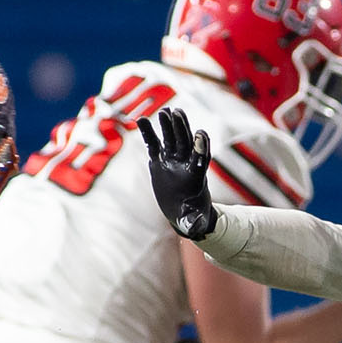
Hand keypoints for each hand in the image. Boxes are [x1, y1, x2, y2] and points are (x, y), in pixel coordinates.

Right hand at [141, 107, 217, 240]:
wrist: (182, 211)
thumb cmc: (191, 216)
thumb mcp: (193, 221)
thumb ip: (195, 224)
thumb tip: (197, 230)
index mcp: (197, 176)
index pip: (201, 158)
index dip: (201, 147)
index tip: (201, 134)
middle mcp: (186, 163)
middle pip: (185, 141)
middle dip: (182, 128)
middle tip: (177, 113)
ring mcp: (172, 159)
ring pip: (171, 138)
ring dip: (168, 125)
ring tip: (164, 111)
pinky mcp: (159, 160)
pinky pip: (153, 144)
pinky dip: (147, 133)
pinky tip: (140, 120)